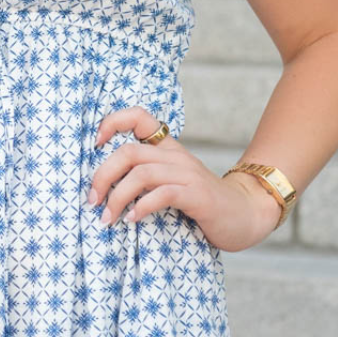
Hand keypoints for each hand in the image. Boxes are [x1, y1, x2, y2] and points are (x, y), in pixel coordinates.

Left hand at [88, 106, 284, 251]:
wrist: (245, 215)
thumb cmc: (200, 204)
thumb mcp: (170, 183)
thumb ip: (144, 179)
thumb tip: (102, 188)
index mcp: (168, 149)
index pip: (139, 117)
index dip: (112, 123)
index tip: (94, 145)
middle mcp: (176, 156)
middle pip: (129, 151)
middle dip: (103, 175)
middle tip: (92, 200)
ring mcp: (187, 173)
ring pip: (141, 173)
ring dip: (117, 197)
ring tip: (107, 218)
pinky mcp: (197, 194)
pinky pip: (162, 194)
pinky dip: (141, 207)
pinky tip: (132, 220)